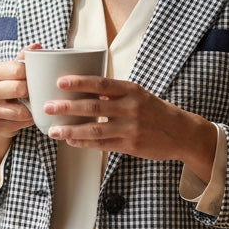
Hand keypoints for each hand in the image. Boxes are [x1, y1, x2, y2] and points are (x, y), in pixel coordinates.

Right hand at [0, 45, 37, 176]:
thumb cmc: (9, 88)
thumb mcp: (13, 71)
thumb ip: (24, 58)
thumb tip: (37, 46)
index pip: (17, 68)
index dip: (32, 73)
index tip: (39, 76)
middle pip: (19, 88)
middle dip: (33, 91)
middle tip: (40, 91)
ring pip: (21, 110)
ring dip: (33, 108)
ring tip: (36, 103)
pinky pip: (21, 122)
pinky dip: (30, 119)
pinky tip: (30, 114)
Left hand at [45, 75, 216, 179]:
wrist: (181, 133)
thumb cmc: (156, 111)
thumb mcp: (138, 95)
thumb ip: (114, 93)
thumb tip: (86, 90)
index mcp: (131, 90)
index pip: (101, 83)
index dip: (79, 82)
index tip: (59, 81)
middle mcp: (131, 108)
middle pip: (93, 107)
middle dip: (67, 107)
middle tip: (47, 106)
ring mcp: (130, 128)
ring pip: (95, 129)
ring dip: (71, 131)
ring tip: (53, 131)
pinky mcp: (130, 146)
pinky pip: (102, 145)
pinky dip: (85, 144)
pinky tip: (72, 142)